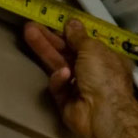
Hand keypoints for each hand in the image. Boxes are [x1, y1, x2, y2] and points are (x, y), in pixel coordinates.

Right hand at [23, 19, 133, 137]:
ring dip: (46, 50)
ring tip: (29, 34)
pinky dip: (60, 79)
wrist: (103, 114)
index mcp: (107, 58)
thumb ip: (79, 36)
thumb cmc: (105, 78)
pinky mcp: (67, 101)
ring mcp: (80, 87)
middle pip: (68, 52)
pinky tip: (63, 75)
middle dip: (51, 39)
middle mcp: (95, 72)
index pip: (86, 43)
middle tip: (32, 26)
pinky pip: (59, 86)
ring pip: (59, 65)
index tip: (55, 23)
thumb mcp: (92, 48)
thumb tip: (72, 24)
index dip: (70, 33)